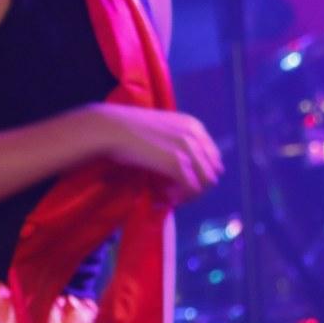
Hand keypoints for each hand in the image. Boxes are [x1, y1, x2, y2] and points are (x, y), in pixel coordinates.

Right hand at [85, 102, 222, 202]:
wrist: (110, 127)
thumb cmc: (128, 127)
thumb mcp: (162, 128)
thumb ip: (177, 140)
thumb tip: (185, 165)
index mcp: (194, 125)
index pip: (213, 157)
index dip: (199, 173)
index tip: (182, 182)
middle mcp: (195, 135)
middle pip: (212, 171)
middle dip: (197, 184)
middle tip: (177, 192)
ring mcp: (188, 149)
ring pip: (205, 182)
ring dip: (190, 193)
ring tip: (171, 196)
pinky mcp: (177, 163)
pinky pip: (191, 189)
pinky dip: (181, 197)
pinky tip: (167, 197)